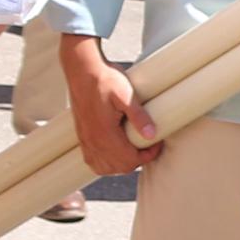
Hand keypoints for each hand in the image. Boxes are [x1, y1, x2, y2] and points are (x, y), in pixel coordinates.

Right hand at [60, 33, 160, 176]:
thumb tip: (152, 135)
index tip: (156, 142)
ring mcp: (86, 141)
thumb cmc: (105, 80)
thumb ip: (139, 116)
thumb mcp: (126, 95)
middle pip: (120, 167)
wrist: (83, 72)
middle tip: (148, 144)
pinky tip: (116, 152)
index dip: (148, 155)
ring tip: (134, 148)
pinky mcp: (82, 138)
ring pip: (106, 168)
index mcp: (105, 133)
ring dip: (122, 164)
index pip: (130, 160)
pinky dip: (106, 164)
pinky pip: (93, 162)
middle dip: (138, 160)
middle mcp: (93, 141)